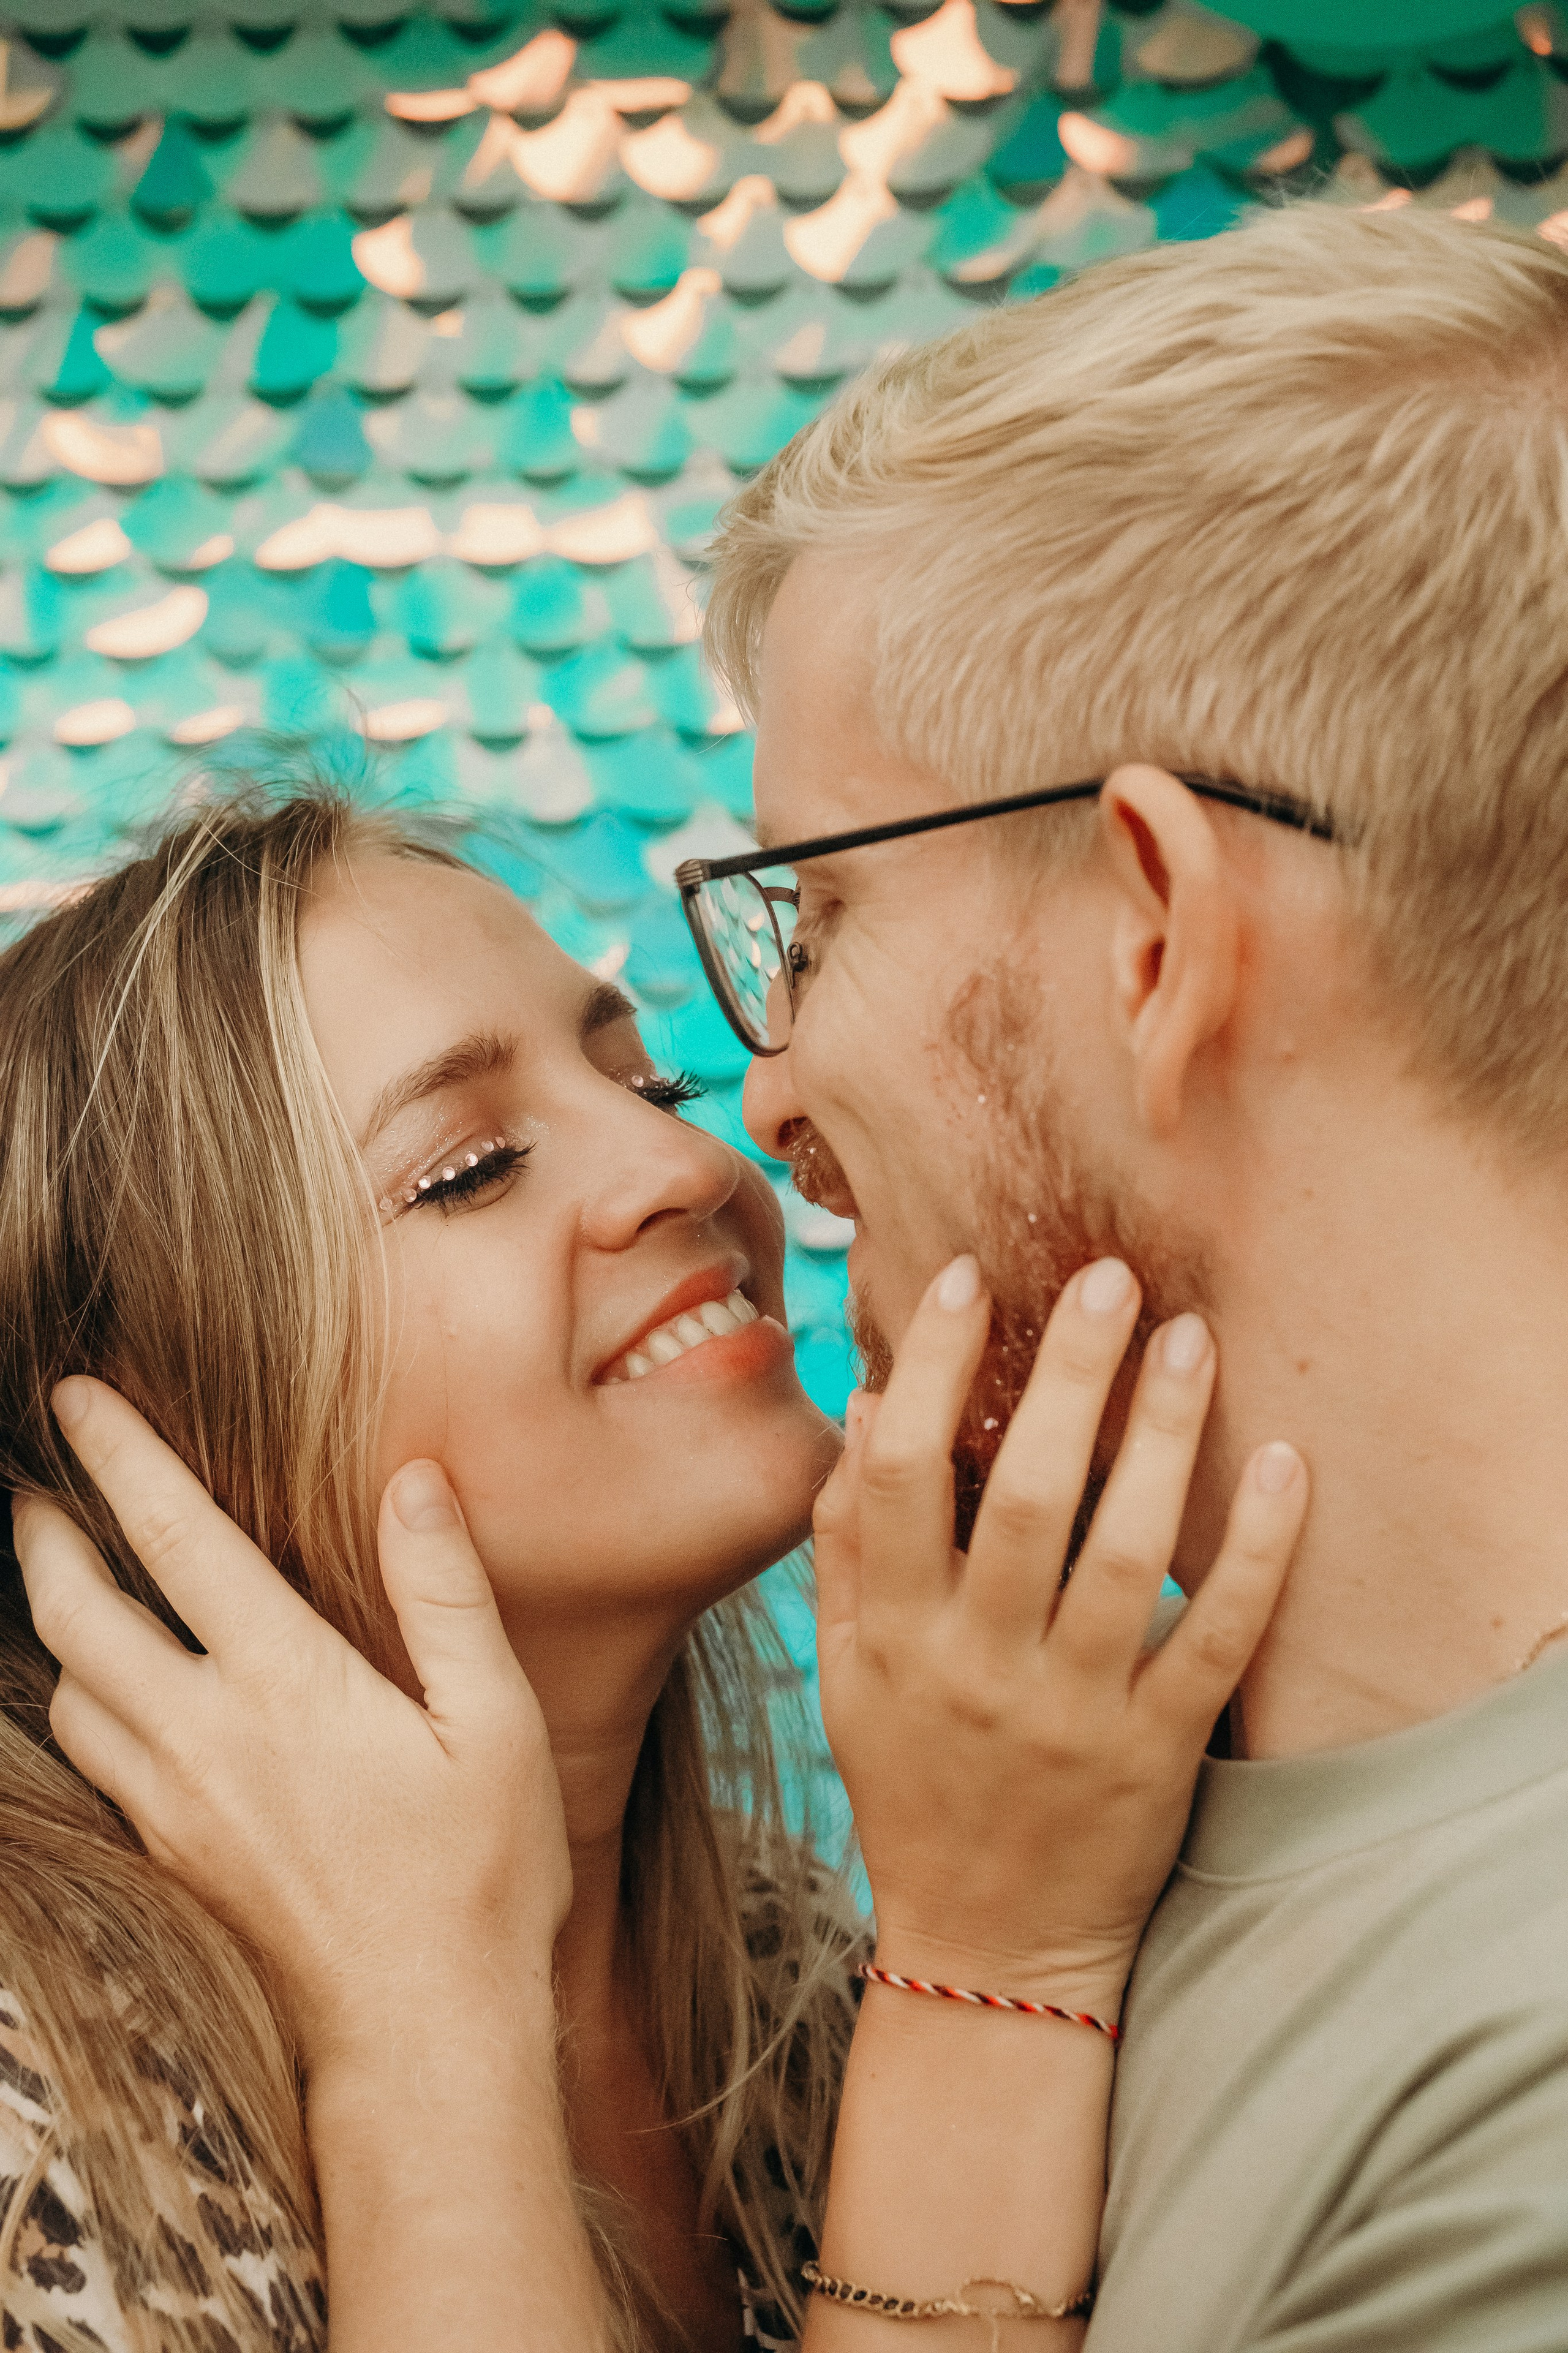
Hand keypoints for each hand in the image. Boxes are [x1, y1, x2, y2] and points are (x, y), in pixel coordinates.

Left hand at [15, 1377, 570, 2074]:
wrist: (423, 2038)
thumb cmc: (480, 1876)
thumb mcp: (499, 1721)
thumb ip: (447, 1593)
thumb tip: (414, 1480)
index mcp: (287, 1686)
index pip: (176, 1539)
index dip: (120, 1456)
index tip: (77, 1395)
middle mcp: (206, 1738)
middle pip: (78, 1612)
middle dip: (43, 1533)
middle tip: (31, 1480)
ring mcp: (174, 1806)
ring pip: (67, 1690)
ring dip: (51, 1619)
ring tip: (57, 1574)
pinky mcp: (168, 1859)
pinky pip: (87, 1759)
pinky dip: (74, 1701)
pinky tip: (100, 1691)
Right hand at [813, 1255, 1306, 2016]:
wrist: (986, 1950)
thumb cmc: (912, 1790)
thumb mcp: (849, 1678)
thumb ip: (845, 1548)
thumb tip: (862, 1408)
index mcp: (895, 1637)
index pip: (898, 1473)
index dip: (925, 1367)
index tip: (963, 1277)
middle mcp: (978, 1666)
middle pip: (1023, 1495)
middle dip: (1065, 1376)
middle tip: (1109, 1278)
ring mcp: (1073, 1711)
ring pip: (1125, 1553)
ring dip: (1162, 1436)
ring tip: (1191, 1340)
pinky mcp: (1158, 1751)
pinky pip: (1216, 1636)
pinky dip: (1258, 1550)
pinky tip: (1283, 1462)